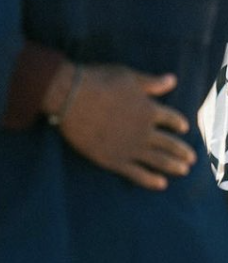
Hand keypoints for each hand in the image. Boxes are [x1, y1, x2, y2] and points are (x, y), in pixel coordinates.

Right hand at [53, 63, 194, 189]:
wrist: (71, 98)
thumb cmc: (99, 82)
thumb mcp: (128, 78)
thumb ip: (151, 83)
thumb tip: (173, 80)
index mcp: (149, 110)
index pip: (172, 119)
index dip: (179, 124)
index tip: (184, 129)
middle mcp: (145, 132)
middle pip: (170, 144)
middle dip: (182, 151)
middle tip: (191, 159)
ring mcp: (130, 148)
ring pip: (159, 161)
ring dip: (173, 166)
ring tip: (183, 170)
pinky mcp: (114, 159)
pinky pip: (138, 174)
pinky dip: (151, 180)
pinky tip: (162, 184)